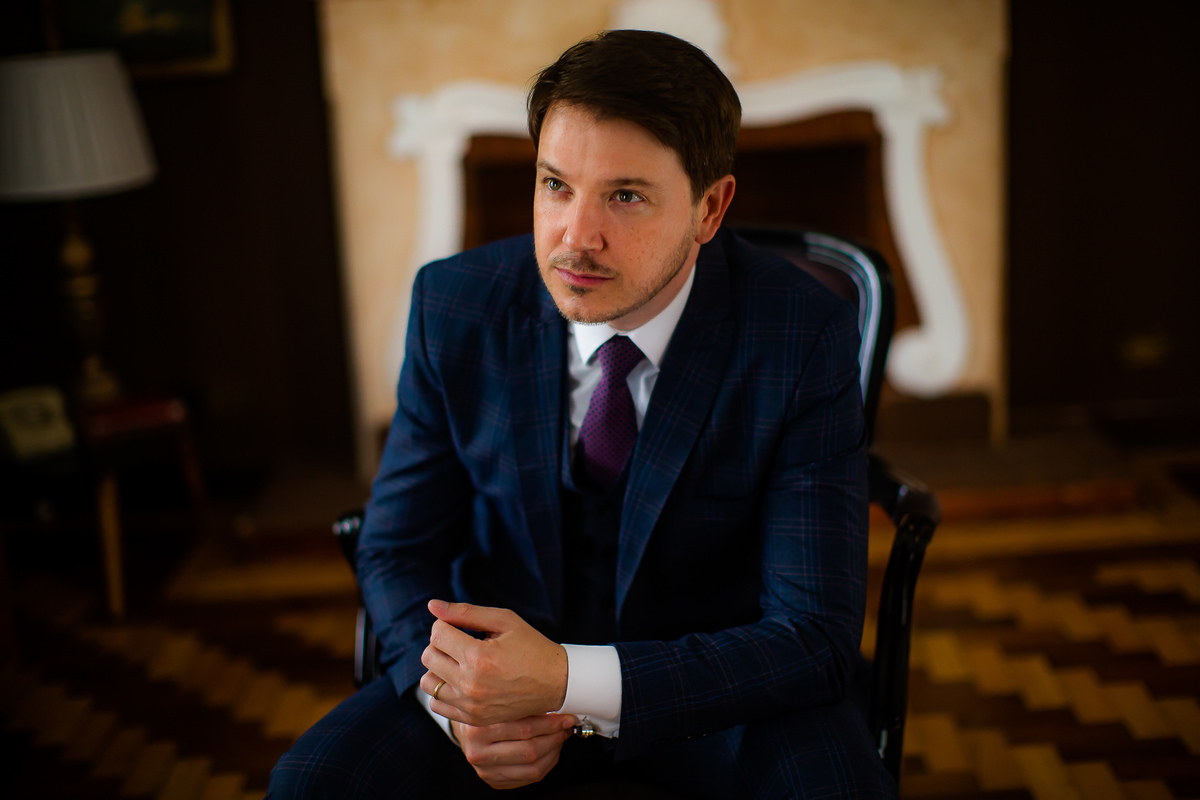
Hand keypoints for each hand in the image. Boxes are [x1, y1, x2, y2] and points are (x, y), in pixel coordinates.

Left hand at [420, 599, 567, 726]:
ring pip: (428, 682)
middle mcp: (470, 684)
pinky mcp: (472, 719)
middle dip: (441, 644)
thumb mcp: (503, 620)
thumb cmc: (531, 646)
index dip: (445, 625)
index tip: (461, 627)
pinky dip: (444, 690)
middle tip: (461, 643)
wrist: (556, 682)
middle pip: (428, 656)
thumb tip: (432, 605)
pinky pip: (436, 704)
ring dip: (439, 668)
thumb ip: (465, 612)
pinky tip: (461, 681)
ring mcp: (470, 705)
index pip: (437, 634)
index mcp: (478, 657)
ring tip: (459, 663)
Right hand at [450, 714, 574, 789]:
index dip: (551, 724)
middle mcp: (479, 752)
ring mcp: (485, 770)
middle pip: (530, 751)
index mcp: (478, 729)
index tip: (566, 717)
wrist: (466, 730)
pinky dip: (546, 764)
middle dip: (555, 738)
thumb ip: (522, 704)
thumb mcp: (498, 702)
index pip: (524, 729)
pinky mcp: (494, 781)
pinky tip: (550, 750)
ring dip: (554, 752)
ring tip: (560, 737)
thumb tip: (558, 703)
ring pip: (532, 768)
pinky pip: (529, 778)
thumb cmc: (485, 712)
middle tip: (565, 727)